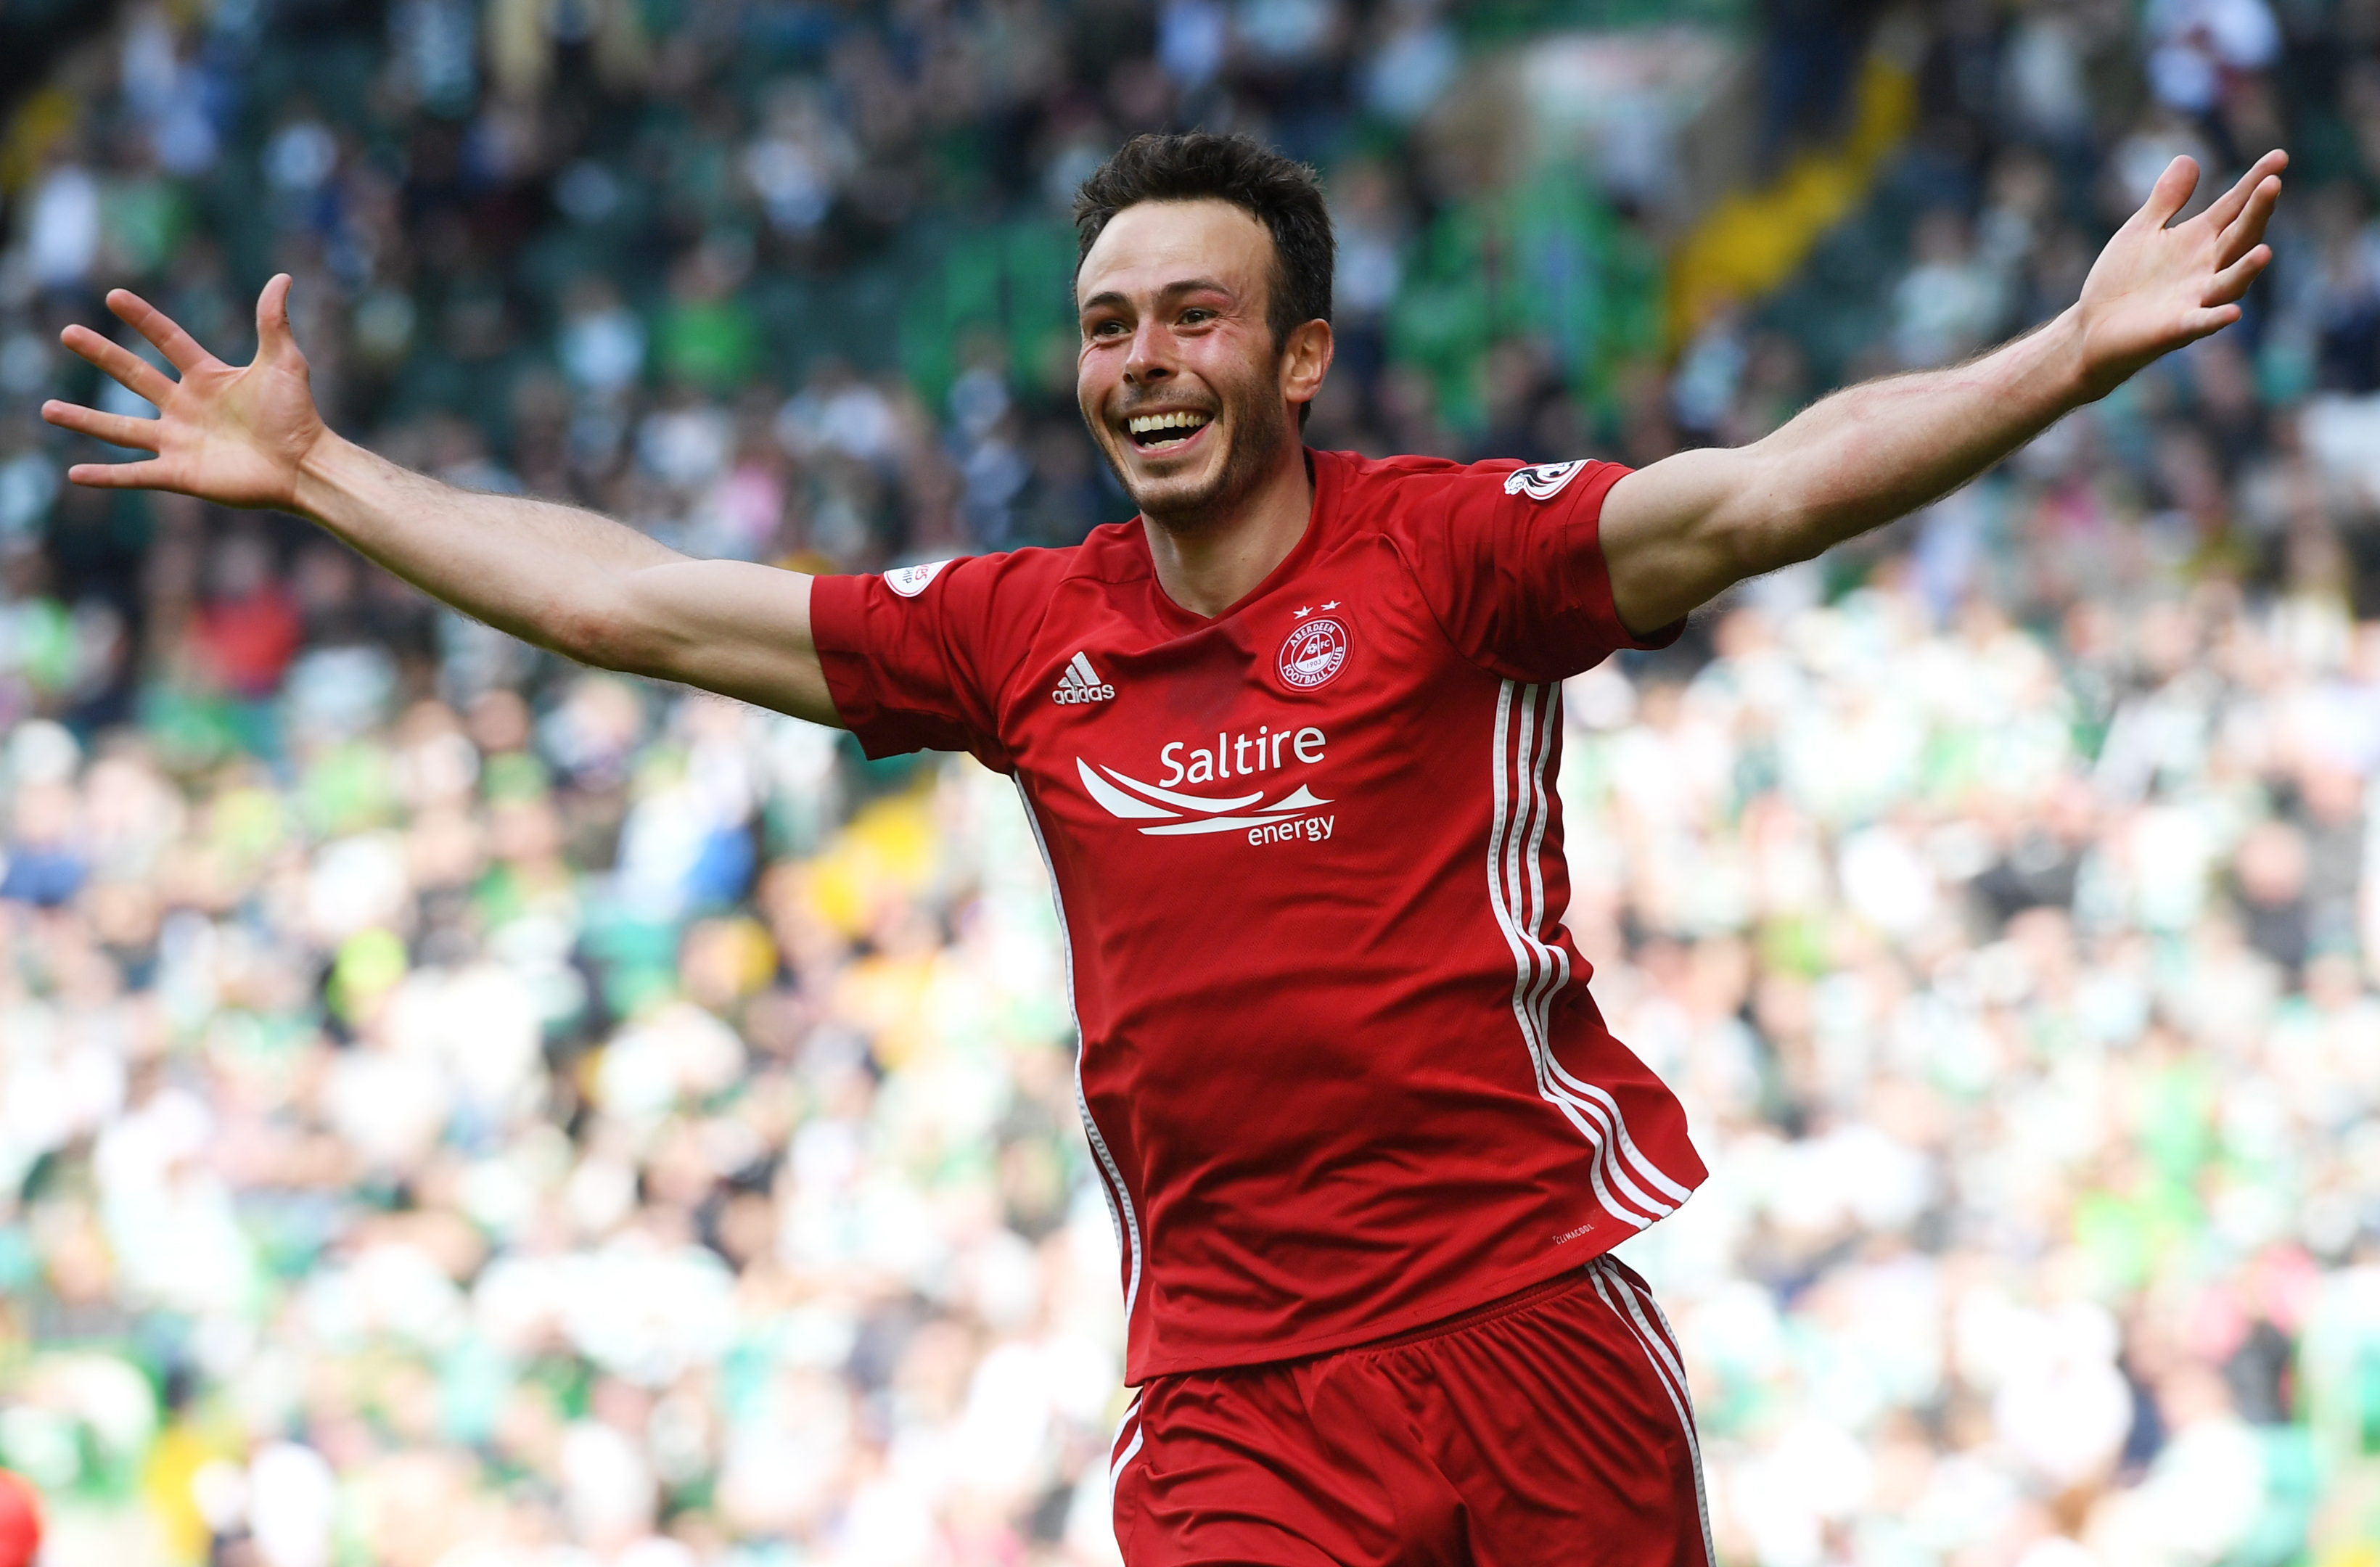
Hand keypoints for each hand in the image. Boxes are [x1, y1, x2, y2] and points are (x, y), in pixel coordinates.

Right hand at [41, 274, 329, 511]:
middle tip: (68, 333)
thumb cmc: (298, 416)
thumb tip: (282, 278)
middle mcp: (186, 407)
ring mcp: (179, 441)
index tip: (114, 296)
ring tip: (48, 409)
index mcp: (207, 378)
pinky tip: (74, 474)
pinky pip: (134, 475)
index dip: (143, 319)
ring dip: (84, 419)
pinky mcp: (180, 474)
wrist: (306, 466)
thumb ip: (273, 323)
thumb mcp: (284, 363)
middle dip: (101, 354)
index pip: (168, 340)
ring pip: (120, 429)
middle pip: (133, 375)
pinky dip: (105, 476)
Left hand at [2070, 150, 2285, 399]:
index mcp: (2200, 240)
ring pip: (2231, 282)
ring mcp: (2196, 298)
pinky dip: (2216, 318)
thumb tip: (2188, 158)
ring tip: (2265, 251)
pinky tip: (2233, 313)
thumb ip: (2166, 199)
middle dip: (2257, 213)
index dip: (2255, 181)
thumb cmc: (2122, 278)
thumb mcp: (2142, 230)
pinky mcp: (2177, 328)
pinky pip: (2202, 323)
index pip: (2234, 206)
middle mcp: (2207, 267)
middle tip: (2272, 184)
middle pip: (2239, 237)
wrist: (2092, 327)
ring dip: (2248, 269)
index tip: (2279, 156)